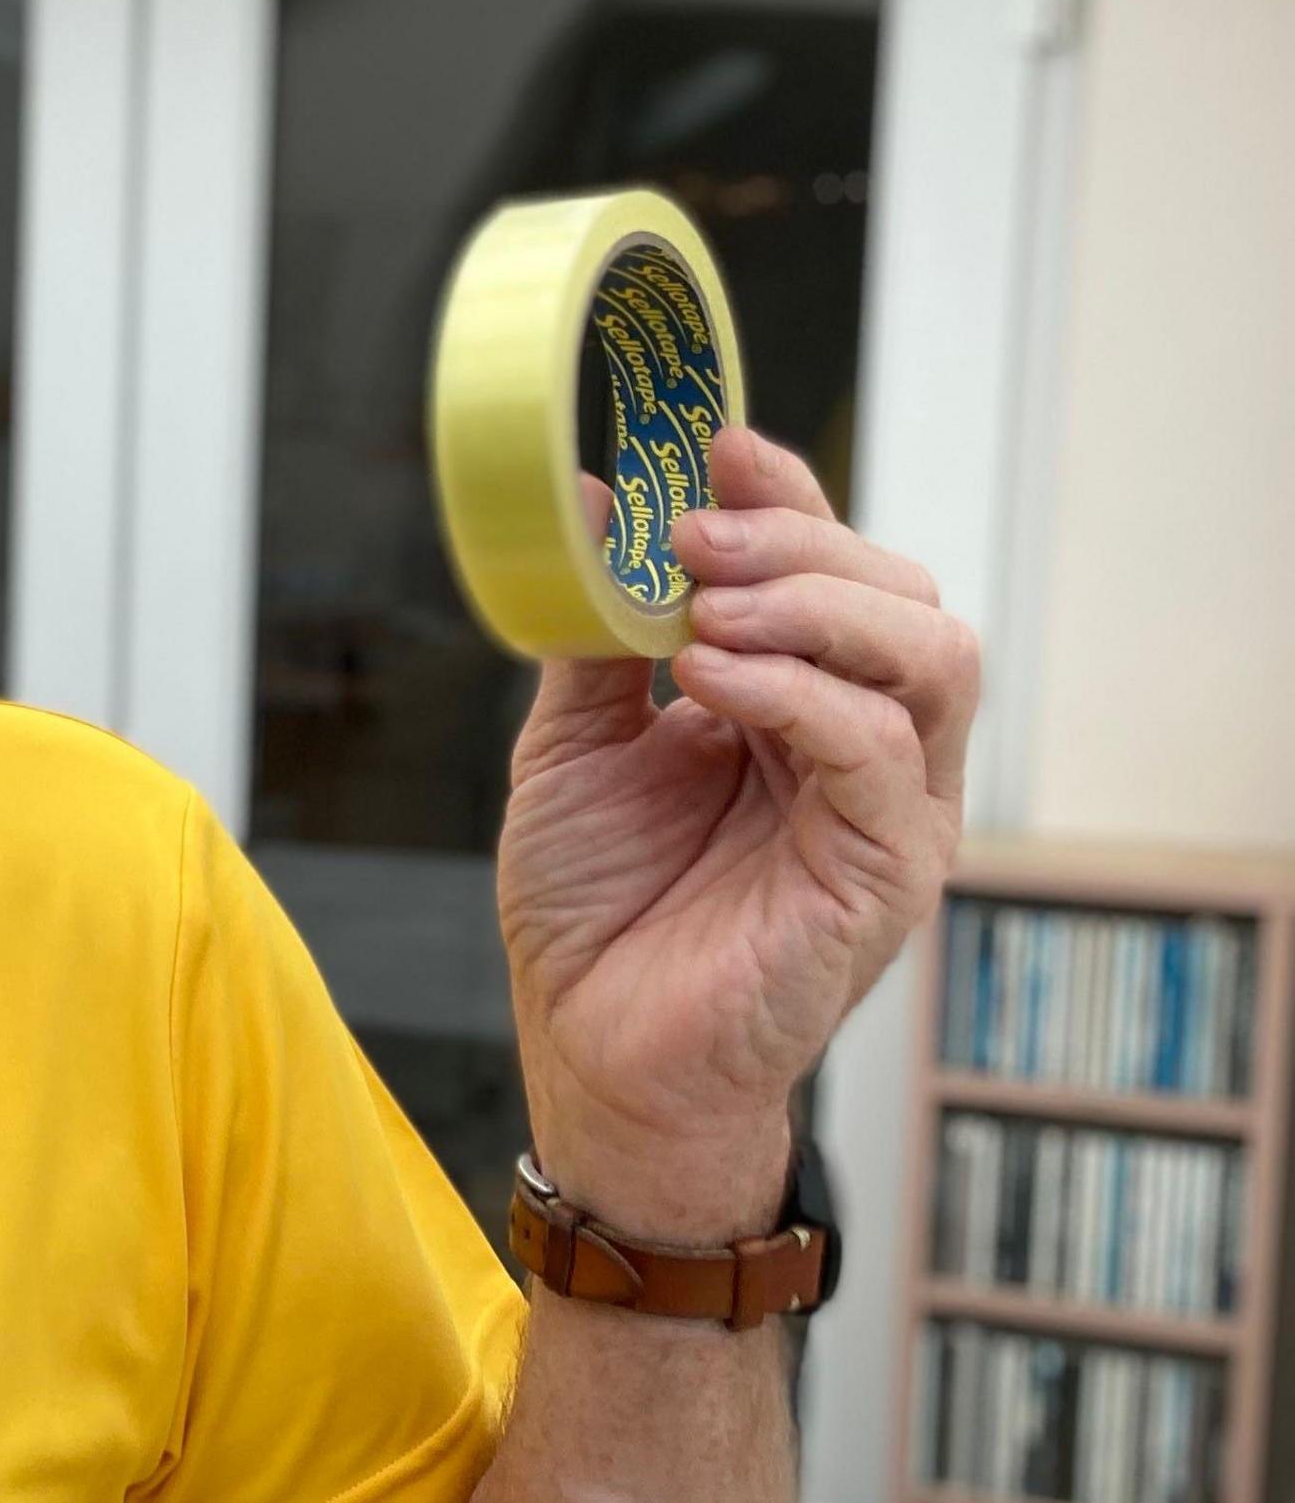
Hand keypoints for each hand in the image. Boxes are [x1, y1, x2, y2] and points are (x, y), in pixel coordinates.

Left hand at [496, 427, 977, 1240]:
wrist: (593, 1052)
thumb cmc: (596, 912)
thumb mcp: (574, 747)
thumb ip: (594, 635)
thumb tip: (587, 505)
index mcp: (797, 704)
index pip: (833, 572)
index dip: (789, 501)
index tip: (715, 450)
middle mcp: (864, 746)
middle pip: (901, 596)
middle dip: (800, 545)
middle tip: (693, 538)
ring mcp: (889, 807)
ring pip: (928, 656)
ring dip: (817, 608)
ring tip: (707, 611)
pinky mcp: (888, 871)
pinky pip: (879, 752)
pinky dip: (800, 696)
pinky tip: (711, 681)